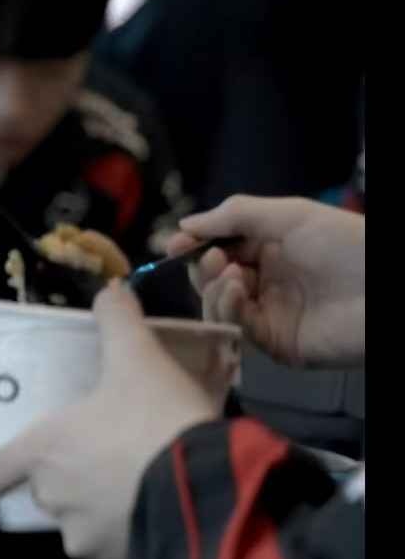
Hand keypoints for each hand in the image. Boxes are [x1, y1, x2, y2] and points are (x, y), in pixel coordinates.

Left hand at [0, 283, 220, 558]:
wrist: (212, 491)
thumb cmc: (159, 422)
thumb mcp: (139, 360)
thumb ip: (117, 322)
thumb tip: (110, 289)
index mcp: (42, 451)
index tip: (14, 462)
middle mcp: (53, 498)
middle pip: (43, 492)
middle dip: (69, 478)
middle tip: (103, 456)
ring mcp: (85, 536)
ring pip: (80, 522)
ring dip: (100, 507)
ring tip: (137, 480)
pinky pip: (115, 545)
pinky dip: (130, 530)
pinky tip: (157, 505)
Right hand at [173, 196, 364, 367]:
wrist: (385, 290)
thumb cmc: (347, 245)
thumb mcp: (289, 214)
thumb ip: (234, 215)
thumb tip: (185, 224)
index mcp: (271, 252)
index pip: (219, 251)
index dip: (195, 248)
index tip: (174, 245)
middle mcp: (268, 285)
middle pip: (212, 281)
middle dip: (202, 269)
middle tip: (210, 259)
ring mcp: (271, 316)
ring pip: (218, 307)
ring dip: (213, 289)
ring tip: (228, 274)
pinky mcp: (276, 344)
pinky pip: (237, 329)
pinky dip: (227, 309)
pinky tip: (237, 290)